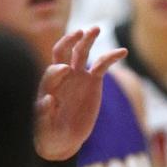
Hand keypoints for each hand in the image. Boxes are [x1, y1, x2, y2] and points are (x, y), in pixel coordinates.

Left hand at [35, 27, 126, 160]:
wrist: (64, 138)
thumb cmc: (49, 133)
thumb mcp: (43, 128)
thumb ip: (42, 114)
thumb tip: (48, 98)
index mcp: (48, 85)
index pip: (53, 70)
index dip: (58, 68)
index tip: (66, 71)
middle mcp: (62, 77)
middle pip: (64, 52)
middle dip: (69, 41)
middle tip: (79, 33)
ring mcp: (78, 77)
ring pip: (82, 52)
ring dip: (88, 39)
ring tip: (96, 28)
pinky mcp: (93, 81)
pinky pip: (103, 65)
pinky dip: (112, 57)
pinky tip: (123, 51)